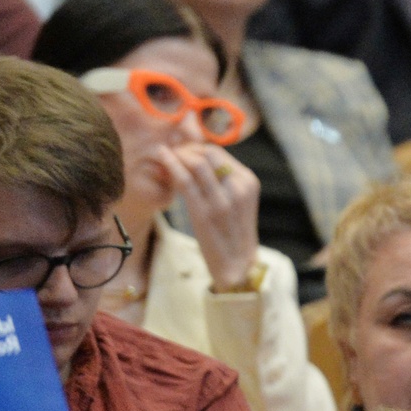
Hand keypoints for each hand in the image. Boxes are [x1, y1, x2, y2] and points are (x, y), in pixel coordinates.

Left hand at [167, 142, 261, 291]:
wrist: (236, 262)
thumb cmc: (231, 230)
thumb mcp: (237, 200)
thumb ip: (223, 179)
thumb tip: (198, 157)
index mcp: (249, 181)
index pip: (219, 152)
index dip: (196, 148)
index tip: (182, 152)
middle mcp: (239, 187)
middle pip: (208, 152)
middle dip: (186, 149)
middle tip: (172, 154)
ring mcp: (223, 200)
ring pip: (196, 162)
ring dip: (176, 155)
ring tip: (164, 156)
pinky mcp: (205, 212)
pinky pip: (185, 180)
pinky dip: (170, 165)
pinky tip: (162, 159)